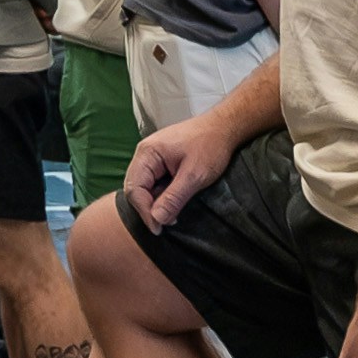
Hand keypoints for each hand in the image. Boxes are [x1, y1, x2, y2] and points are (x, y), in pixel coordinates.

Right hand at [119, 114, 238, 231]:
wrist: (223, 128)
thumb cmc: (209, 147)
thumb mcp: (194, 175)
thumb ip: (174, 198)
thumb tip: (157, 219)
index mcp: (147, 154)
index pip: (134, 188)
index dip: (145, 211)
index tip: (159, 229)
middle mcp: (144, 154)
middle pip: (134, 187)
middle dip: (147, 208)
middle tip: (165, 225)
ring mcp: (151, 156)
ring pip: (143, 186)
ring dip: (153, 202)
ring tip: (171, 216)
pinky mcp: (160, 160)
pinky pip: (152, 181)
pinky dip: (160, 195)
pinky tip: (172, 202)